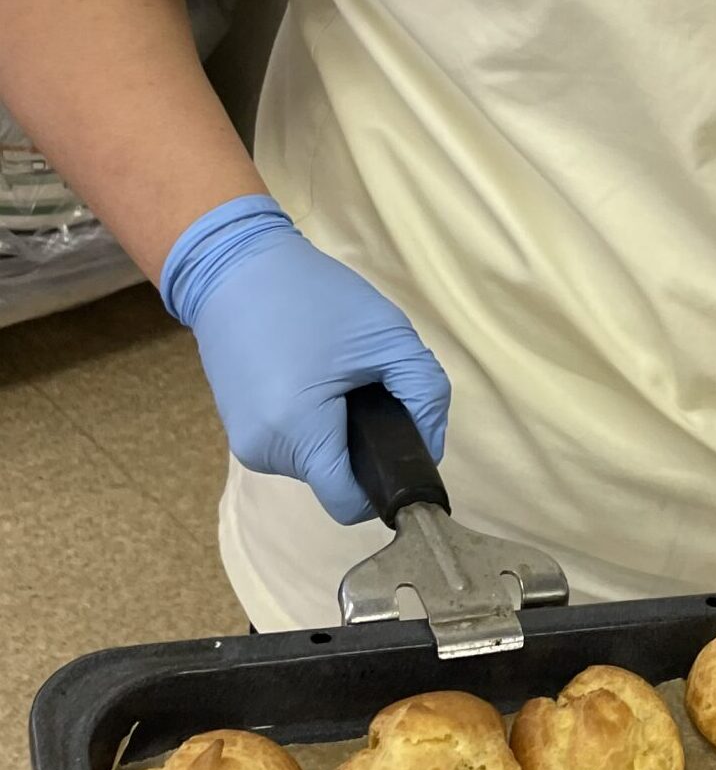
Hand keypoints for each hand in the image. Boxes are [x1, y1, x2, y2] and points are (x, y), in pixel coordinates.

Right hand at [161, 195, 450, 525]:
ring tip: (331, 376)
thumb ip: (425, 396)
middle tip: (362, 387)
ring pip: (314, 463)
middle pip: (335, 480)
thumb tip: (427, 448)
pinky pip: (291, 444)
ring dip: (335, 431)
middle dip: (360, 445)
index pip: (349, 504)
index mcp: (298, 431)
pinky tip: (307, 378)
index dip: (384, 486)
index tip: (399, 446)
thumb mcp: (389, 336)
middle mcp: (264, 450)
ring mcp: (244, 442)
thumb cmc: (314, 296)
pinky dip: (310, 423)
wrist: (232, 265)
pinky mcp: (237, 429)